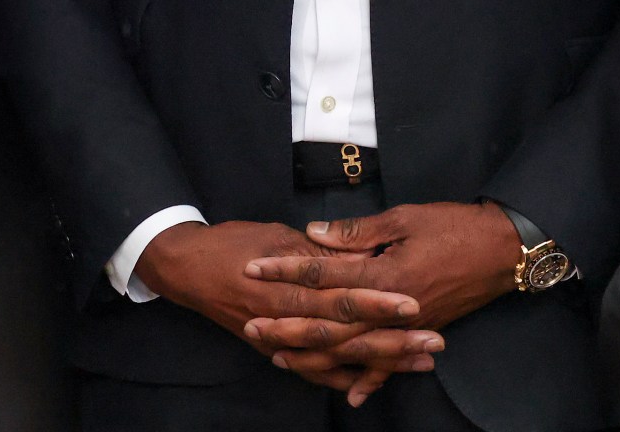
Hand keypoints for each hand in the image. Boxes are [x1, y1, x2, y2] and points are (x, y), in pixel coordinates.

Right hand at [137, 220, 428, 401]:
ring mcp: (278, 339)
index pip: (339, 296)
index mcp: (285, 285)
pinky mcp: (272, 349)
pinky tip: (373, 383)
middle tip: (434, 341)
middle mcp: (283, 318)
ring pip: (334, 358)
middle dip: (391, 341)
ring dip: (380, 363)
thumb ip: (315, 252)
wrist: (186, 267)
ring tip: (420, 362)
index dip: (377, 302)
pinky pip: (311, 371)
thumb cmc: (230, 243)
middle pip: (345, 334)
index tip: (413, 303)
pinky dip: (341, 379)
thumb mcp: (274, 235)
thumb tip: (355, 255)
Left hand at [241, 202, 516, 404]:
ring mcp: (409, 324)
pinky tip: (351, 395)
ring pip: (355, 348)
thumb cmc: (454, 226)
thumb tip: (313, 234)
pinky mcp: (423, 331)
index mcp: (384, 272)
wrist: (505, 249)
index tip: (252, 268)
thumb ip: (357, 231)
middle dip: (288, 325)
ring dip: (317, 356)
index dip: (285, 270)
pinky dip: (371, 379)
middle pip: (331, 321)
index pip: (323, 273)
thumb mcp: (404, 218)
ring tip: (280, 358)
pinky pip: (392, 363)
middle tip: (251, 327)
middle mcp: (394, 305)